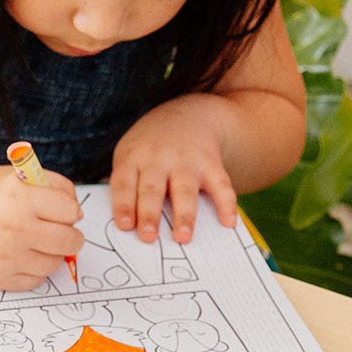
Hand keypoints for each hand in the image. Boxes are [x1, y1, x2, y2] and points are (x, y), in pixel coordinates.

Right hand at [0, 164, 83, 290]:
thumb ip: (54, 186)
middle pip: (69, 241)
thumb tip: (77, 215)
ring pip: (54, 264)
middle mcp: (16, 228)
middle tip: (60, 232)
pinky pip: (35, 281)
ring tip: (36, 243)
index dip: (69, 210)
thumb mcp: (17, 175)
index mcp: (22, 197)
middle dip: (71, 236)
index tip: (59, 211)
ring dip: (51, 254)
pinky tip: (21, 257)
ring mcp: (7, 256)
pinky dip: (33, 270)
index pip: (71, 212)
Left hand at [110, 96, 237, 244]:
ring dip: (185, 215)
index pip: (125, 184)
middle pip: (153, 189)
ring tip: (183, 238)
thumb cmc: (148, 148)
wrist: (187, 113)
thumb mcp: (128, 155)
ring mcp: (186, 160)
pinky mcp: (211, 162)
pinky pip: (221, 184)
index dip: (124, 205)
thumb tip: (123, 225)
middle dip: (150, 214)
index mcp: (133, 158)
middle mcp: (159, 158)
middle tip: (148, 237)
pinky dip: (226, 203)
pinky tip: (228, 222)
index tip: (125, 226)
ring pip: (185, 189)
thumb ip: (124, 186)